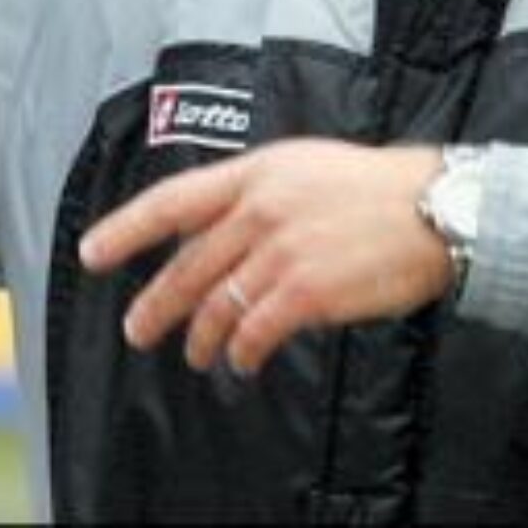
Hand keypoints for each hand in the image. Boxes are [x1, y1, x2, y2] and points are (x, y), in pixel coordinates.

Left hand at [78, 139, 449, 376]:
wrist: (435, 208)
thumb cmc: (375, 188)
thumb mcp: (304, 167)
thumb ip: (256, 193)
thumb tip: (214, 229)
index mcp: (257, 172)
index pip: (172, 200)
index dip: (125, 228)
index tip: (92, 253)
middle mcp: (261, 207)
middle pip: (188, 264)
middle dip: (157, 304)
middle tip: (139, 329)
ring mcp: (282, 249)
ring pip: (217, 304)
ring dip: (202, 337)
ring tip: (200, 354)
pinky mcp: (306, 290)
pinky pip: (254, 331)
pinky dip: (243, 352)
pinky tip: (245, 360)